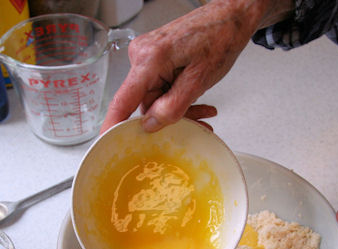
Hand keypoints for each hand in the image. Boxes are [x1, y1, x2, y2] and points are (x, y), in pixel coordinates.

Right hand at [100, 0, 278, 133]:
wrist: (231, 16)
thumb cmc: (220, 37)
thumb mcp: (200, 79)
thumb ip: (173, 106)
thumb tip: (150, 124)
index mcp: (149, 59)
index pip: (123, 100)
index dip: (113, 124)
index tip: (106, 142)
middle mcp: (142, 55)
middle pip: (146, 103)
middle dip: (171, 116)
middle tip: (199, 122)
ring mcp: (147, 56)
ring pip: (156, 98)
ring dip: (179, 107)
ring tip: (205, 109)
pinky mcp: (156, 58)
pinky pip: (161, 87)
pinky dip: (178, 96)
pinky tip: (197, 99)